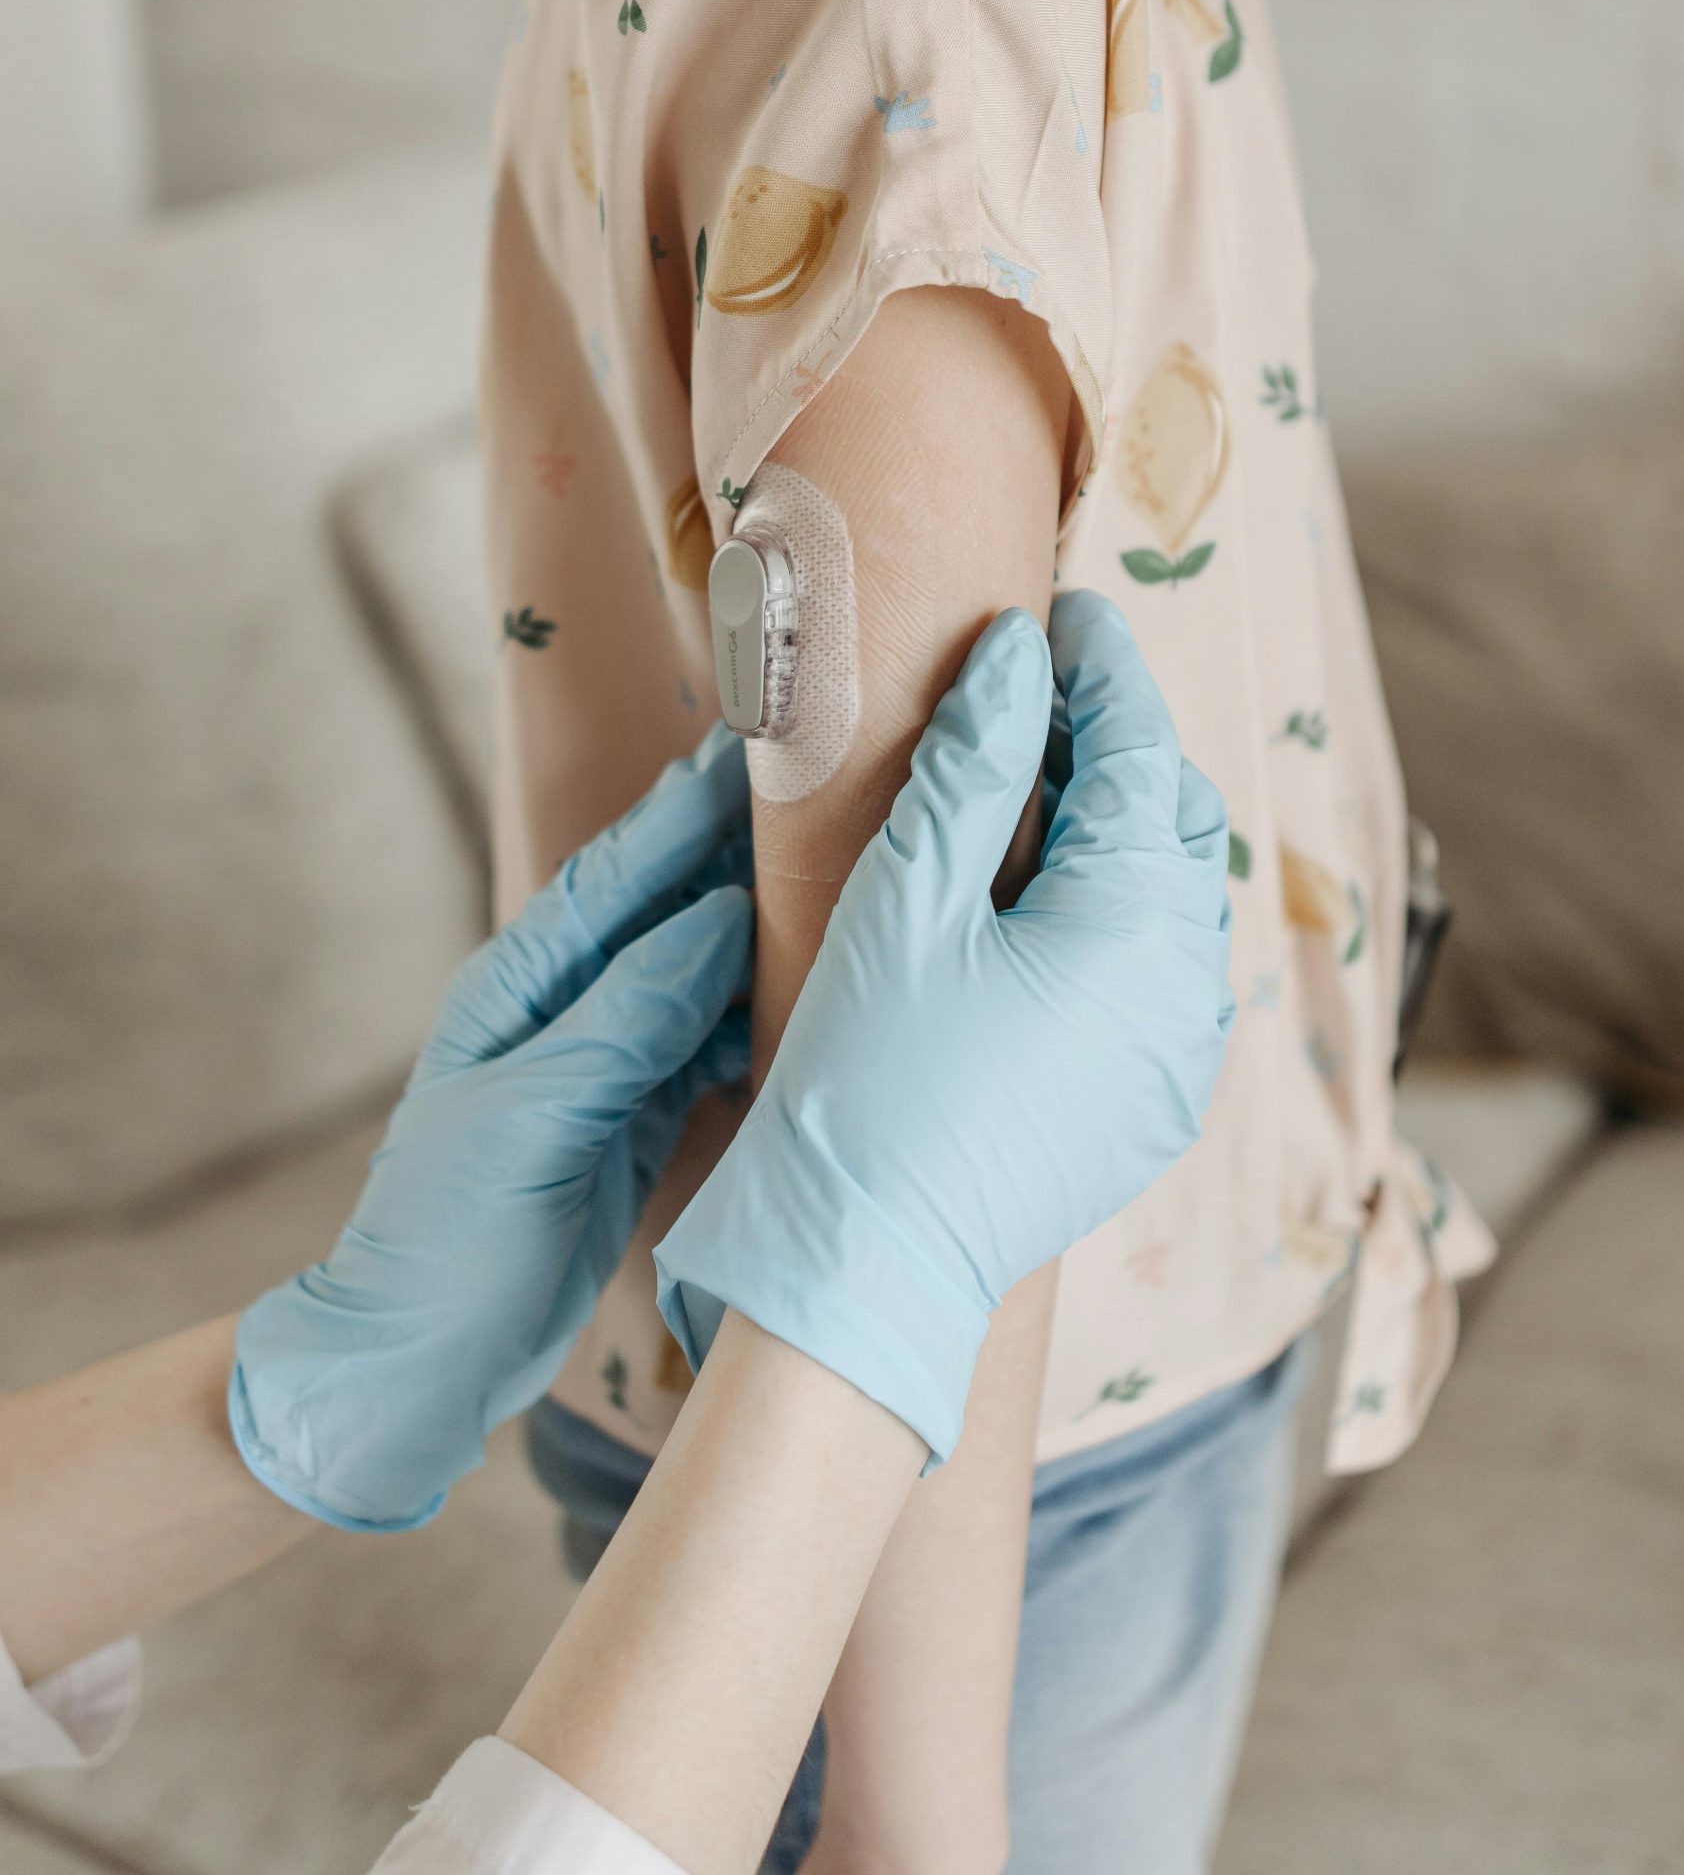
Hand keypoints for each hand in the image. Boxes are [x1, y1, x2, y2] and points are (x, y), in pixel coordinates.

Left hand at [230, 725, 754, 1530]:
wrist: (416, 1362)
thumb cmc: (446, 1236)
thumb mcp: (535, 1114)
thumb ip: (629, 1014)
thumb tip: (720, 917)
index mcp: (520, 984)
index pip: (619, 872)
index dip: (687, 808)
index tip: (758, 745)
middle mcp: (565, 1008)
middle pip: (667, 908)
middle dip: (738, 849)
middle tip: (826, 789)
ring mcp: (602, 1064)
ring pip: (697, 975)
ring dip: (761, 927)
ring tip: (843, 876)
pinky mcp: (633, 1120)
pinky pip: (706, 1046)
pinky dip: (758, 1016)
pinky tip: (815, 994)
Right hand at [655, 591, 1233, 1465]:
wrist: (863, 1271)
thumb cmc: (867, 1077)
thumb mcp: (906, 896)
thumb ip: (974, 762)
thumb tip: (1018, 654)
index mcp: (1135, 920)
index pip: (1139, 749)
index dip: (1102, 670)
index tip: (1061, 615)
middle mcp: (1188, 985)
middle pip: (1177, 818)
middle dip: (1123, 743)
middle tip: (1040, 695)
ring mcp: (1180, 1053)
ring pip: (1180, 897)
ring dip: (1126, 827)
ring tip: (1038, 787)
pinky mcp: (1154, 1103)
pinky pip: (1166, 971)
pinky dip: (1124, 910)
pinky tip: (1046, 897)